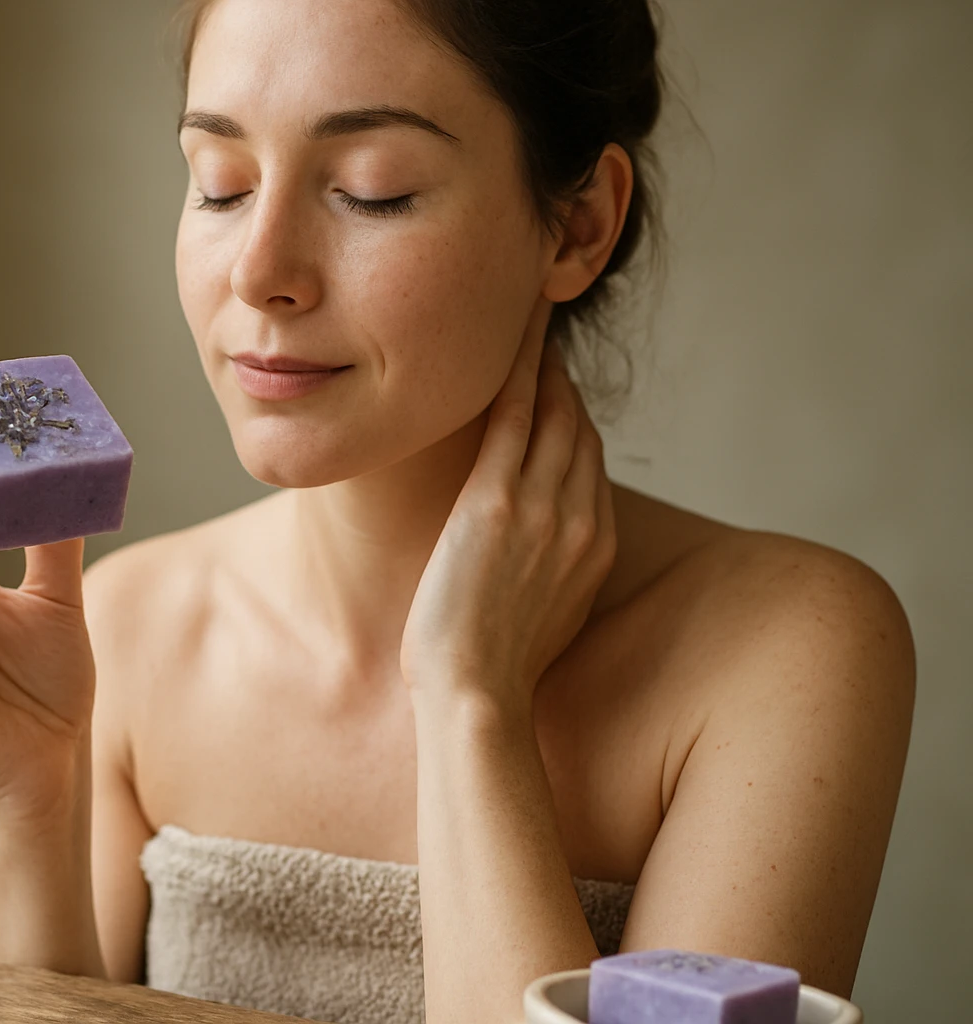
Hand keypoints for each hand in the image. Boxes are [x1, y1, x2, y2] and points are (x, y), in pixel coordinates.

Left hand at [399, 312, 616, 714]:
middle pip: (575, 427)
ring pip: (551, 411)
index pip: (587, 462)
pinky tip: (504, 337)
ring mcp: (544, 508)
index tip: (552, 386)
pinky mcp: (498, 503)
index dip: (570, 417)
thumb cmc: (492, 673)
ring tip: (522, 316)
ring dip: (539, 359)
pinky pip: (512, 417)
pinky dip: (513, 371)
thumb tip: (530, 565)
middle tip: (536, 331)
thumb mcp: (540, 620)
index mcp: (595, 548)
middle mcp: (581, 519)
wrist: (476, 698)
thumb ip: (546, 577)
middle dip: (559, 377)